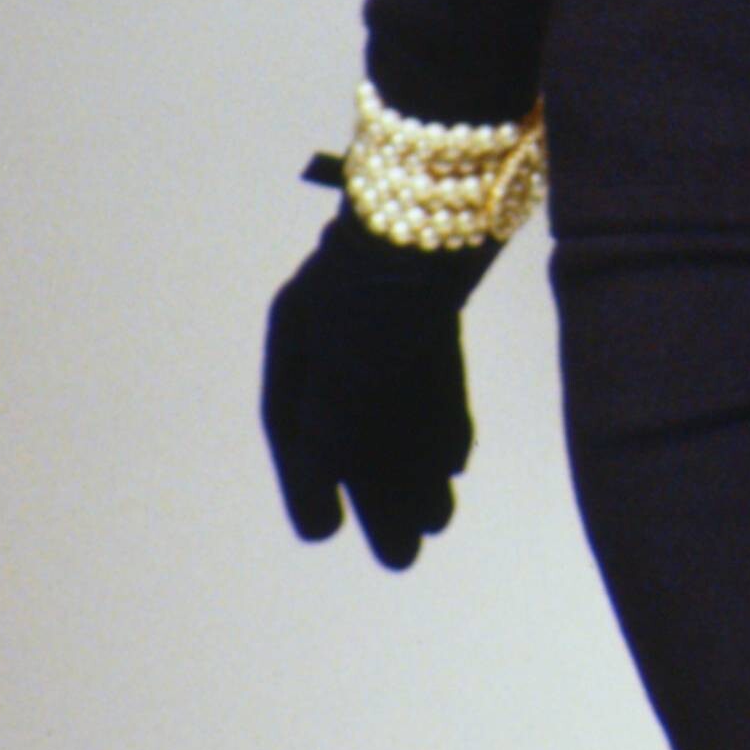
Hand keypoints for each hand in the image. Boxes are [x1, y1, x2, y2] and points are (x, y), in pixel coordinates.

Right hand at [261, 172, 497, 567]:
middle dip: (376, 490)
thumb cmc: (383, 281)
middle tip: (403, 557)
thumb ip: (329, 429)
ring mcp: (388, 312)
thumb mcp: (344, 367)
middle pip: (352, 421)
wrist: (451, 191)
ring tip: (437, 523)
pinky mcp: (434, 305)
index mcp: (299, 333)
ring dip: (414, 465)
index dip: (308, 483)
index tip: (324, 532)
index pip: (295, 424)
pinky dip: (439, 422)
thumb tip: (318, 490)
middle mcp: (337, 324)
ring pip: (396, 405)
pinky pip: (430, 378)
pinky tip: (455, 465)